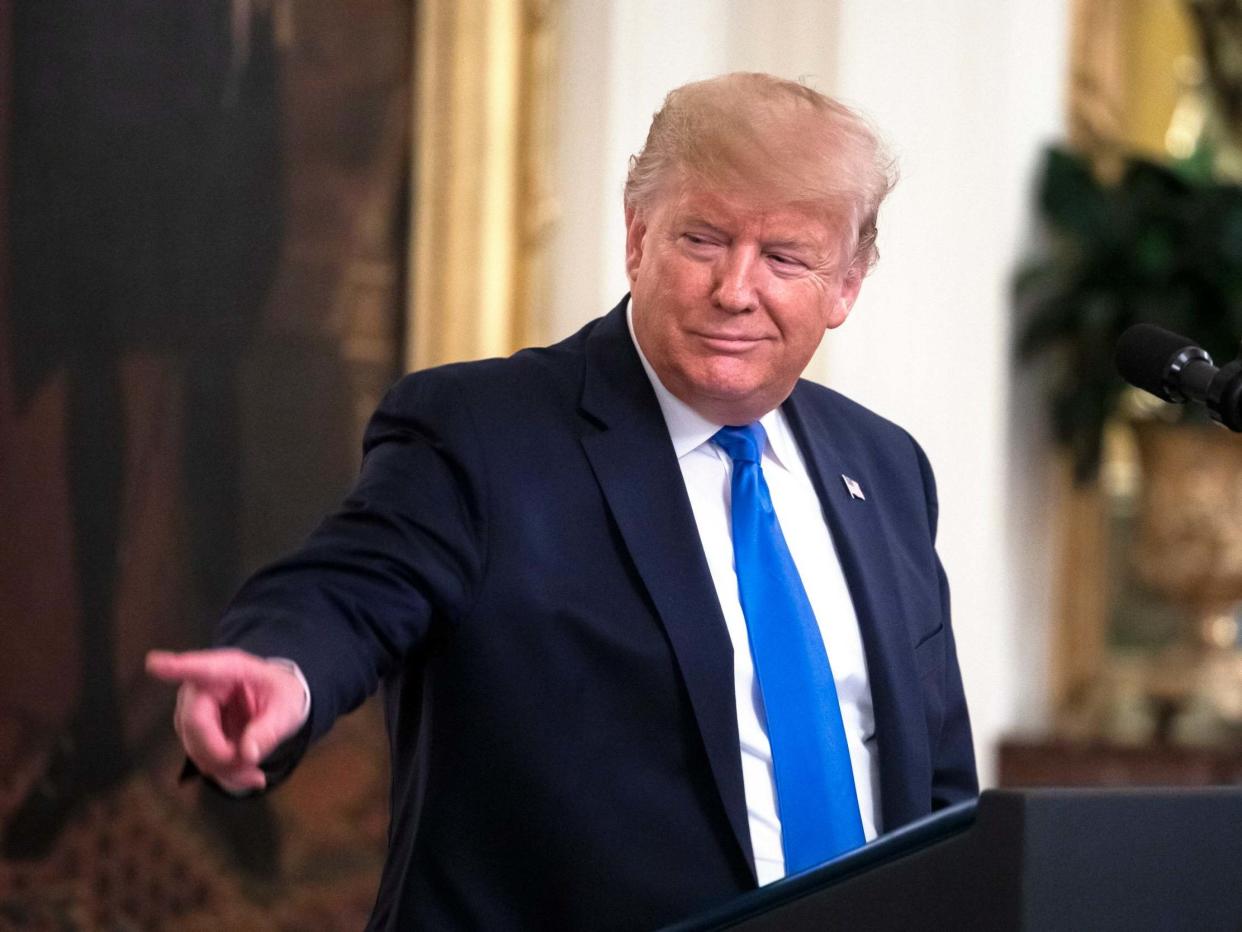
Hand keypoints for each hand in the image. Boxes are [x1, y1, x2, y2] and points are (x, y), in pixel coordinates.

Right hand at [145, 648, 308, 792]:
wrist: (278, 700)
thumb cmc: (282, 693)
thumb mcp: (289, 707)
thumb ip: (270, 729)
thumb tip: (247, 753)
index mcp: (230, 668)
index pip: (200, 668)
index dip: (177, 668)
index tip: (155, 664)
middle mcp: (203, 686)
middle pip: (194, 724)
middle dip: (220, 754)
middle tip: (252, 767)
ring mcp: (194, 709)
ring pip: (194, 746)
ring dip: (223, 768)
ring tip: (254, 772)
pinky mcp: (194, 731)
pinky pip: (200, 757)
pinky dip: (223, 772)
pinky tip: (246, 775)